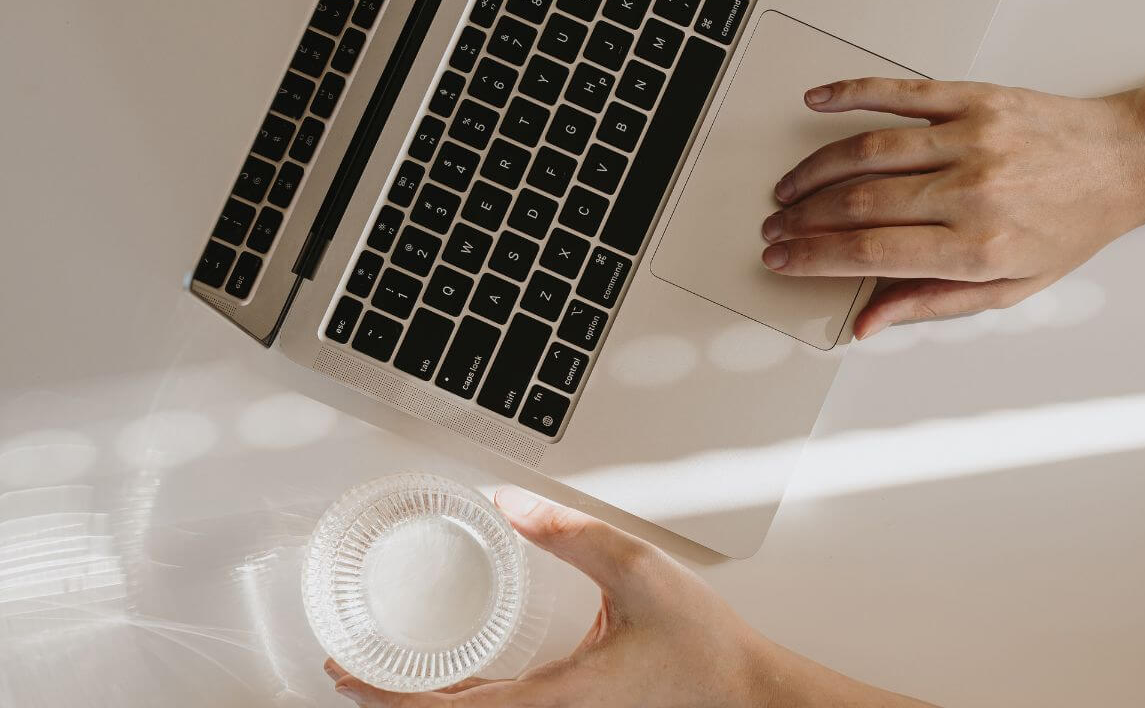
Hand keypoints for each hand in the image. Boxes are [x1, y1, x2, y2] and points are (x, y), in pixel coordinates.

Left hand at [324, 488, 932, 707]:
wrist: (750, 695)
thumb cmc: (706, 649)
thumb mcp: (639, 571)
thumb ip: (572, 534)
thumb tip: (508, 504)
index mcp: (556, 698)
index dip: (387, 697)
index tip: (347, 674)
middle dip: (393, 702)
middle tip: (349, 669)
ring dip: (427, 704)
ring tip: (389, 675)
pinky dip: (467, 700)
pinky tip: (460, 679)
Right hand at [761, 73, 1144, 337]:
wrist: (1126, 161)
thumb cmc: (1072, 226)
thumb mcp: (1008, 289)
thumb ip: (931, 304)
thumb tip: (868, 322)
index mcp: (977, 246)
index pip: (870, 253)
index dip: (813, 257)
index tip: (781, 258)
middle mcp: (972, 190)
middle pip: (858, 203)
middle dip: (803, 219)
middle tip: (775, 227)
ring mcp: (971, 138)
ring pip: (867, 150)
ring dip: (814, 171)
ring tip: (788, 189)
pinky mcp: (975, 98)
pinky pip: (900, 92)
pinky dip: (851, 95)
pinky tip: (818, 102)